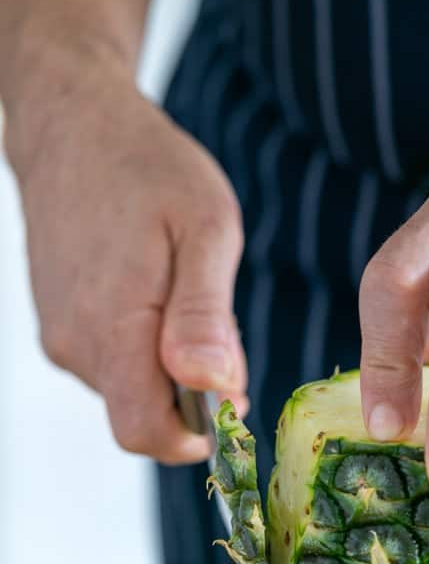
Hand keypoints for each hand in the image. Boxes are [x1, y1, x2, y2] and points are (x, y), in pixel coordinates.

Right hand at [7, 54, 246, 462]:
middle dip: (194, 396)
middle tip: (220, 325)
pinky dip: (148, 347)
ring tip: (187, 294)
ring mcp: (62, 336)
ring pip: (131, 389)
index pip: (146, 434)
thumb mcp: (203, 230)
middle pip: (144, 415)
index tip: (233, 400)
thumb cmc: (147, 169)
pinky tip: (161, 292)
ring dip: (172, 367)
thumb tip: (213, 388)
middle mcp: (75, 346)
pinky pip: (114, 362)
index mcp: (111, 330)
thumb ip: (205, 316)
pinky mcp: (60, 324)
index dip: (197, 436)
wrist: (74, 127)